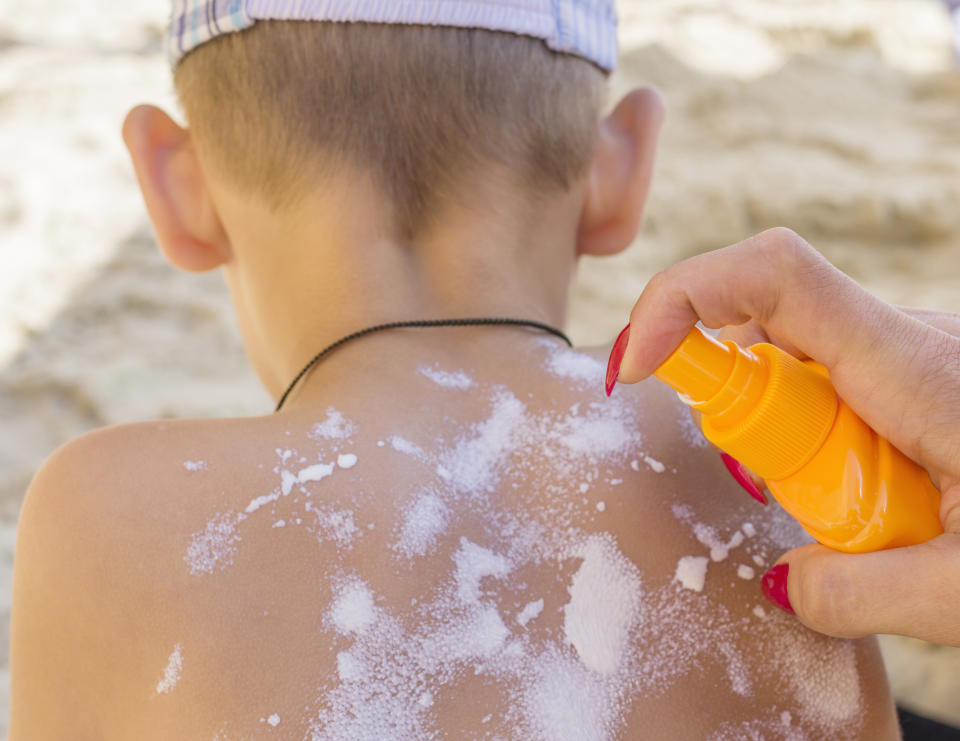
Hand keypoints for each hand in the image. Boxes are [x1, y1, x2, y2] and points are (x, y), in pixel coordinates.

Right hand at [609, 227, 959, 645]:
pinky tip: (863, 494)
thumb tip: (784, 584)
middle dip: (726, 396)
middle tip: (772, 492)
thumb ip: (861, 590)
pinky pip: (826, 377)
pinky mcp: (912, 371)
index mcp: (911, 366)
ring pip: (792, 352)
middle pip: (762, 316)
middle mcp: (902, 338)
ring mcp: (906, 350)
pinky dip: (808, 432)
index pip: (770, 274)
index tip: (637, 366)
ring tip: (849, 512)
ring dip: (775, 428)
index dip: (681, 296)